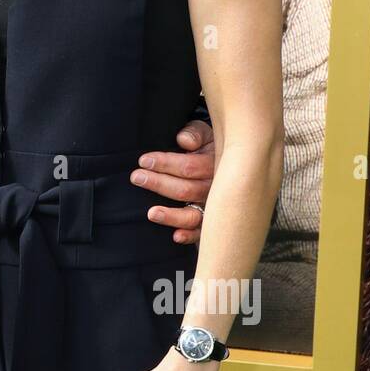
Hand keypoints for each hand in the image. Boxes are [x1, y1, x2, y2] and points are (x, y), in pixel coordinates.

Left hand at [132, 119, 214, 243]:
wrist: (233, 164)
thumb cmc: (210, 146)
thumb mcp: (205, 133)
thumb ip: (195, 134)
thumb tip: (184, 140)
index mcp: (215, 164)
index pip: (189, 167)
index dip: (165, 163)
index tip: (144, 160)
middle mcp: (216, 189)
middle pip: (187, 190)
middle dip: (159, 184)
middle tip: (136, 177)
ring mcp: (214, 208)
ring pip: (193, 215)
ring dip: (172, 215)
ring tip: (151, 213)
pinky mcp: (210, 223)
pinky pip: (201, 233)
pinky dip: (190, 236)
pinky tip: (176, 237)